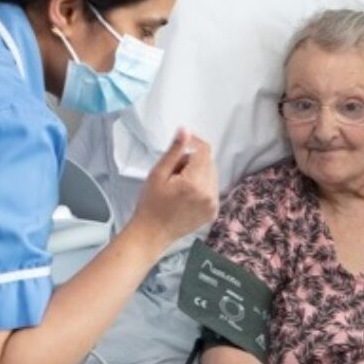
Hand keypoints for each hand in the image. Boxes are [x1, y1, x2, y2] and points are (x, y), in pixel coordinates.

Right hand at [130, 128, 218, 246]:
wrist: (152, 233)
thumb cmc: (150, 203)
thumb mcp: (158, 173)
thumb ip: (174, 151)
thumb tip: (185, 130)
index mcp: (195, 182)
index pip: (204, 151)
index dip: (194, 142)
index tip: (183, 142)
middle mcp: (209, 194)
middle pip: (209, 162)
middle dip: (193, 161)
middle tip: (173, 171)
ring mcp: (213, 204)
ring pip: (211, 175)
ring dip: (198, 173)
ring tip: (179, 184)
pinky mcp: (213, 212)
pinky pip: (212, 189)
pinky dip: (201, 186)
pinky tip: (185, 195)